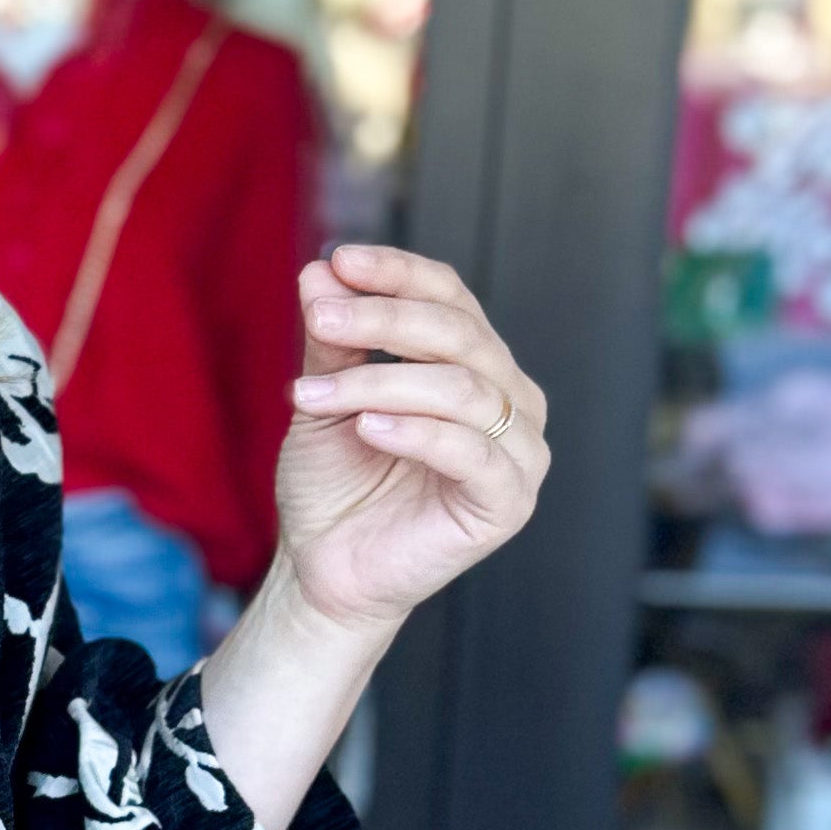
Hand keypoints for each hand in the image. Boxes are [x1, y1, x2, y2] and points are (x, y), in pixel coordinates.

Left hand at [276, 241, 548, 635]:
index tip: (338, 261)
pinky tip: (366, 427)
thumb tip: (321, 270)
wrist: (323, 568)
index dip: (398, 273)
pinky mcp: (509, 501)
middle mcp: (508, 399)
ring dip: (379, 380)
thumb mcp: (324, 399)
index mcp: (476, 365)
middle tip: (319, 319)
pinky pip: (472, 452)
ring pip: (461, 388)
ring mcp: (518, 451)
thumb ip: (331, 340)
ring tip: (312, 397)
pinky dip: (416, 432)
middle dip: (383, 318)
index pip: (451, 297)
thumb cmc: (334, 484)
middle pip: (458, 334)